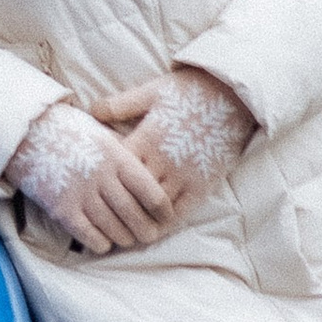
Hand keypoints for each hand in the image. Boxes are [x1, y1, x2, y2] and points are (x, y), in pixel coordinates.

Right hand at [6, 96, 176, 254]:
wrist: (26, 131)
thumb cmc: (69, 131)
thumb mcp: (102, 134)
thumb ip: (124, 156)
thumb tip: (149, 176)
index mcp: (117, 157)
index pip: (152, 193)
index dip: (164, 211)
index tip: (166, 217)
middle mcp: (102, 177)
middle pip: (135, 216)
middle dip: (147, 231)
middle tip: (150, 235)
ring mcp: (81, 194)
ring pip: (114, 230)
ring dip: (125, 239)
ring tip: (128, 238)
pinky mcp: (62, 209)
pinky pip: (90, 236)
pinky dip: (101, 243)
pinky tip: (103, 241)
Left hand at [91, 63, 257, 219]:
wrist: (231, 95)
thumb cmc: (188, 92)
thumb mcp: (150, 92)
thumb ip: (119, 105)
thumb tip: (90, 112)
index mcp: (147, 138)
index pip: (115, 167)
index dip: (101, 178)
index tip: (90, 186)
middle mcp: (163, 161)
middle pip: (131, 193)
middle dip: (115, 204)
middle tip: (100, 215)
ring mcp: (183, 175)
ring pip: (153, 207)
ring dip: (137, 218)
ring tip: (121, 228)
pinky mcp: (202, 185)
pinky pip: (180, 212)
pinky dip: (164, 223)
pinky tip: (152, 228)